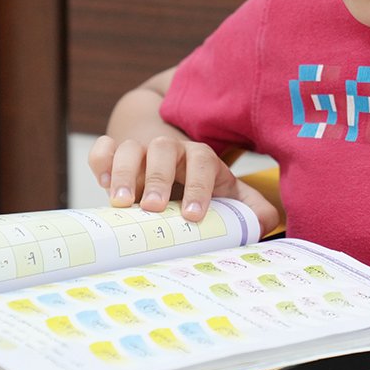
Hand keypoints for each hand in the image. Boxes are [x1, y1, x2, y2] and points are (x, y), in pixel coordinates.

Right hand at [88, 134, 280, 235]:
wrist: (166, 157)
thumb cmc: (198, 183)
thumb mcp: (225, 192)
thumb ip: (248, 207)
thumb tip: (269, 221)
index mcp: (200, 157)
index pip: (203, 163)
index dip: (199, 187)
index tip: (194, 216)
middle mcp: (169, 149)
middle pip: (164, 150)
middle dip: (158, 178)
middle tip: (152, 208)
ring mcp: (140, 149)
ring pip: (129, 147)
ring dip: (124, 172)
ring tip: (120, 202)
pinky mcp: (114, 153)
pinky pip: (102, 149)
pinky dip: (99, 161)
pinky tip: (100, 183)